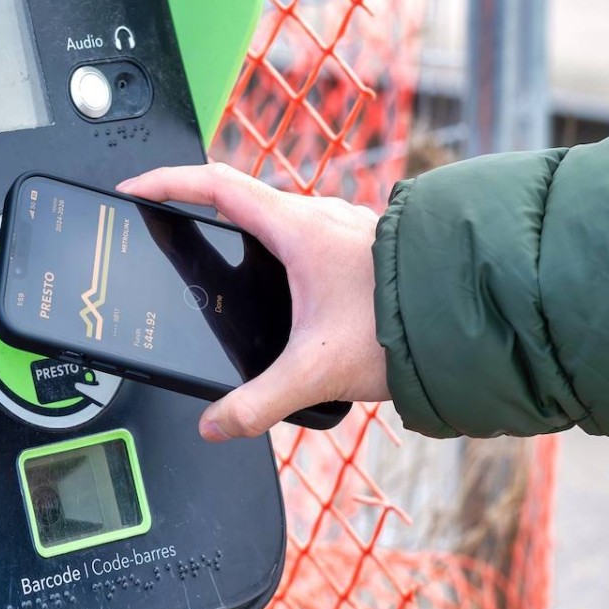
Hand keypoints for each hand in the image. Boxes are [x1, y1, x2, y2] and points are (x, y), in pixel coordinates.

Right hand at [117, 164, 389, 440]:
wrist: (474, 315)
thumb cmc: (404, 325)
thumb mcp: (317, 372)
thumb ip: (259, 403)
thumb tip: (214, 426)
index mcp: (297, 228)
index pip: (215, 185)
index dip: (167, 182)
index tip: (134, 189)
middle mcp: (321, 217)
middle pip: (243, 198)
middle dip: (202, 209)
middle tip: (172, 228)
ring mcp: (346, 229)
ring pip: (281, 218)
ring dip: (248, 233)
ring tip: (227, 266)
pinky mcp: (365, 248)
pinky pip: (310, 239)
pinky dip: (284, 254)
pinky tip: (291, 295)